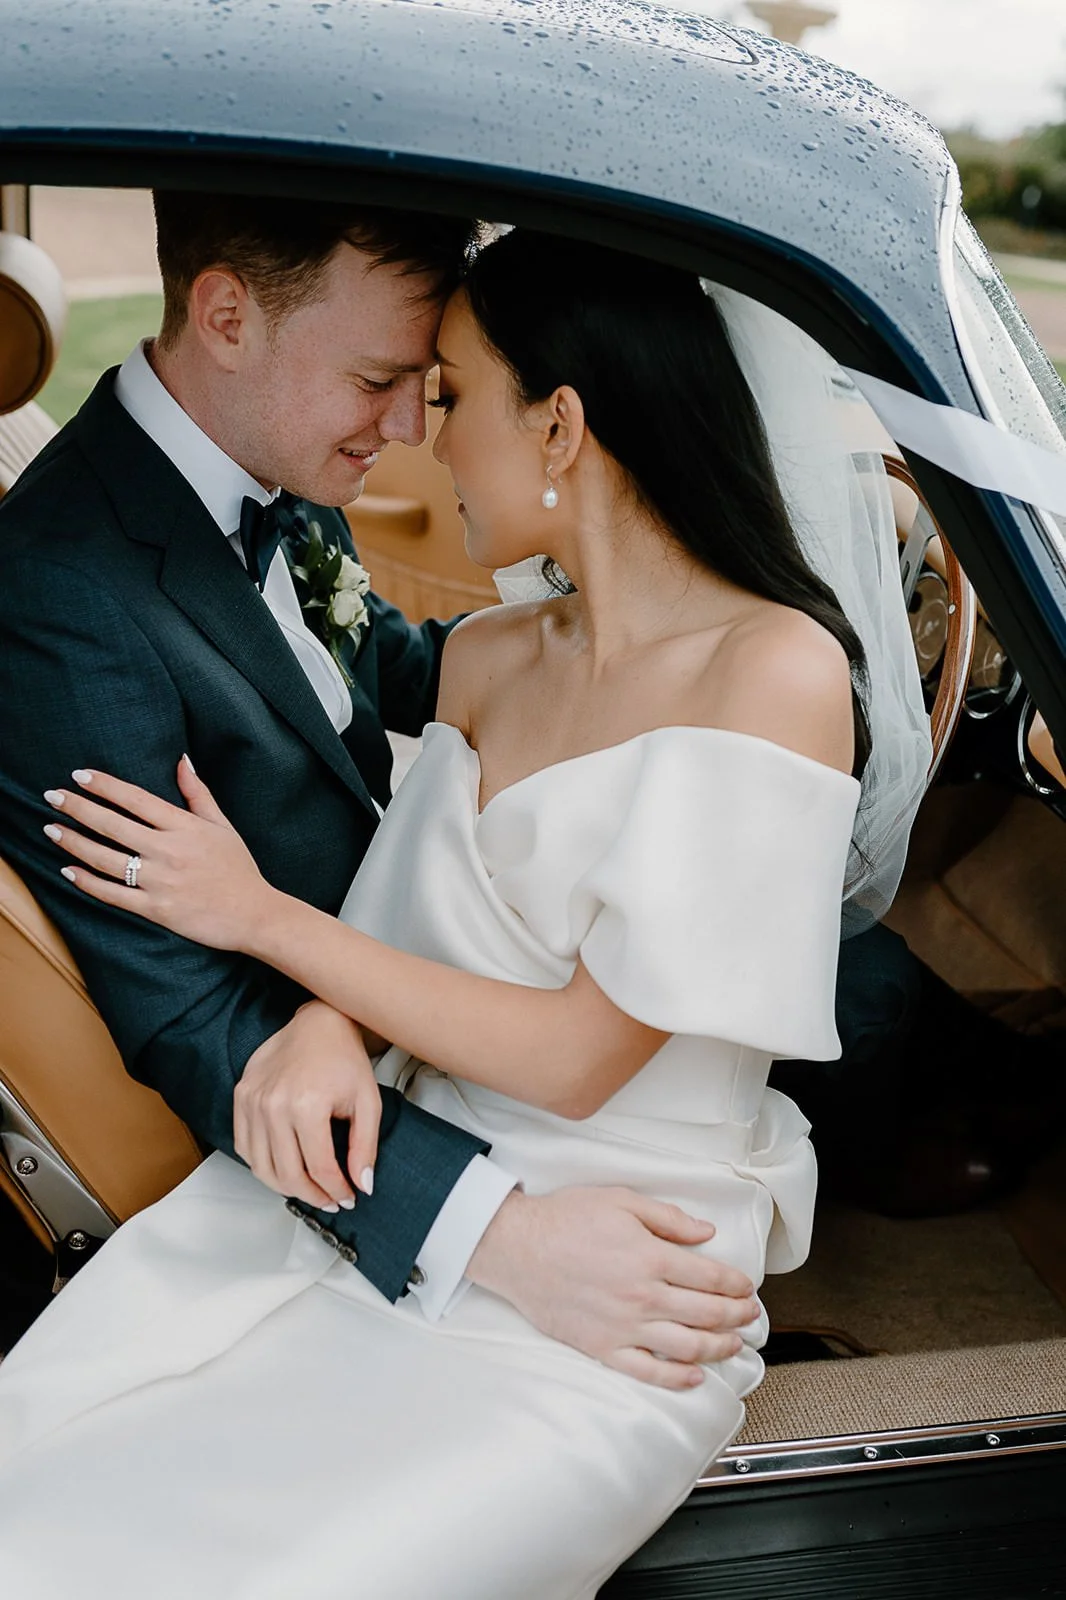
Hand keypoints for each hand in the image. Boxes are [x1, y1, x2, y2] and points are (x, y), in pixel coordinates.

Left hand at [44, 757, 274, 949]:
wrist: (255, 915)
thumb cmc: (239, 869)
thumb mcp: (223, 825)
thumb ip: (197, 793)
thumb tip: (181, 759)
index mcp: (185, 827)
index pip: (137, 799)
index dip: (105, 786)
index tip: (79, 775)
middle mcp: (169, 852)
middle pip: (113, 825)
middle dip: (78, 808)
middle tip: (52, 796)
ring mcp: (161, 882)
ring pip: (106, 859)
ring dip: (74, 843)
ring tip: (52, 830)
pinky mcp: (156, 910)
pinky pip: (113, 894)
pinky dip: (88, 882)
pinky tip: (69, 870)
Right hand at [235, 1000, 381, 1209]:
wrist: (317, 1023)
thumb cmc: (343, 1057)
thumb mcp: (368, 1102)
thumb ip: (365, 1148)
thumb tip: (362, 1185)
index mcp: (307, 1105)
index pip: (320, 1168)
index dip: (336, 1190)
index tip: (347, 1197)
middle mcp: (273, 1105)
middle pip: (288, 1174)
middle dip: (313, 1196)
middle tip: (330, 1199)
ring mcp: (252, 1101)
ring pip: (261, 1167)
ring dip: (286, 1187)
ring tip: (308, 1188)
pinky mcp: (240, 1097)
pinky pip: (244, 1147)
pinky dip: (262, 1165)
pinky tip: (284, 1166)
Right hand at [467, 1187, 759, 1390]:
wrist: (517, 1248)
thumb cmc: (566, 1219)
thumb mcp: (621, 1200)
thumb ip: (668, 1218)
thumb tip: (707, 1233)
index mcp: (651, 1257)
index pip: (710, 1277)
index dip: (736, 1284)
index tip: (748, 1287)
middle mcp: (643, 1296)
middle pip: (707, 1314)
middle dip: (737, 1315)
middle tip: (750, 1315)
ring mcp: (624, 1327)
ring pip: (686, 1346)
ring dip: (718, 1347)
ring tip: (734, 1345)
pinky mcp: (603, 1348)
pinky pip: (648, 1372)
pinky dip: (676, 1378)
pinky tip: (695, 1376)